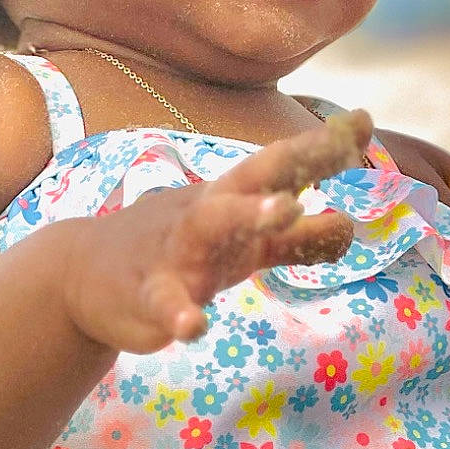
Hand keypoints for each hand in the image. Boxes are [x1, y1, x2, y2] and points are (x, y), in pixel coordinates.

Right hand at [61, 111, 369, 354]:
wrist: (84, 271)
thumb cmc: (179, 249)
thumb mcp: (242, 243)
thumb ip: (296, 238)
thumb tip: (349, 225)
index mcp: (231, 197)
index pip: (281, 165)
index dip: (321, 146)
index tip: (365, 121)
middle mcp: (206, 213)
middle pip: (250, 180)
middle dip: (290, 164)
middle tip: (343, 149)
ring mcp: (174, 250)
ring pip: (211, 224)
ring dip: (250, 212)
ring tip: (289, 207)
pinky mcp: (145, 294)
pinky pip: (163, 301)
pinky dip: (178, 313)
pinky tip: (195, 327)